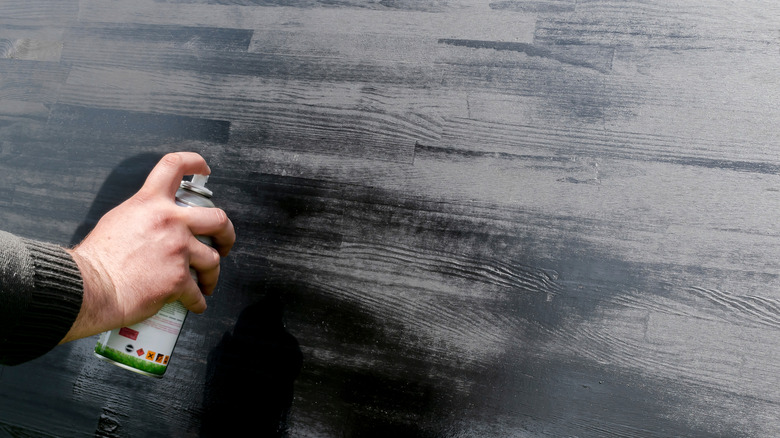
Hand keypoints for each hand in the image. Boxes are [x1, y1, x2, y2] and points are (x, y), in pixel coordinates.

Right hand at [61, 152, 235, 342]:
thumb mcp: (118, 220)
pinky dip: (198, 301)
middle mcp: (169, 222)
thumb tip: (155, 221)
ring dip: (211, 275)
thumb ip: (144, 215)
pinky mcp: (179, 278)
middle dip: (227, 234)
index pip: (174, 166)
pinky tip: (195, 303)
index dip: (194, 162)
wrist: (90, 287)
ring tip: (206, 282)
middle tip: (223, 243)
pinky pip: (197, 292)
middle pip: (218, 219)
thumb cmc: (98, 259)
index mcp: (150, 202)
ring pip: (212, 259)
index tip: (204, 169)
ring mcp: (177, 249)